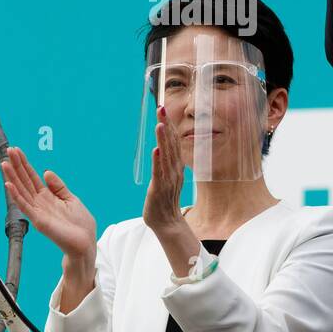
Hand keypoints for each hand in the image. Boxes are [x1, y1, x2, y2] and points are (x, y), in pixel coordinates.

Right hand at [0, 145, 96, 259]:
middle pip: (25, 181)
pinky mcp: (38, 220)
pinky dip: (16, 195)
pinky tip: (9, 184)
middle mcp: (39, 202)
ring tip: (5, 163)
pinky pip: (24, 205)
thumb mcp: (70, 199)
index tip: (17, 151)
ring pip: (21, 190)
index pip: (32, 177)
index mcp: (48, 196)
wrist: (84, 242)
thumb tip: (46, 171)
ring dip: (12, 177)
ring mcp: (37, 211)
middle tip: (8, 151)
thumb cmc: (79, 224)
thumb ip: (58, 186)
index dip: (25, 164)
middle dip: (16, 166)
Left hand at [141, 106, 185, 235]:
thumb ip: (165, 163)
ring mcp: (168, 179)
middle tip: (162, 108)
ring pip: (167, 155)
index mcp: (176, 166)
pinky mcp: (160, 188)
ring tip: (160, 124)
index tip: (163, 109)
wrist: (167, 223)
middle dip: (166, 125)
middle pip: (171, 143)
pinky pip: (159, 173)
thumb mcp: (165, 177)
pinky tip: (157, 150)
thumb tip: (161, 147)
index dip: (168, 125)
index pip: (172, 141)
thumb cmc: (164, 200)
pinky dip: (158, 161)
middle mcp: (174, 170)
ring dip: (164, 139)